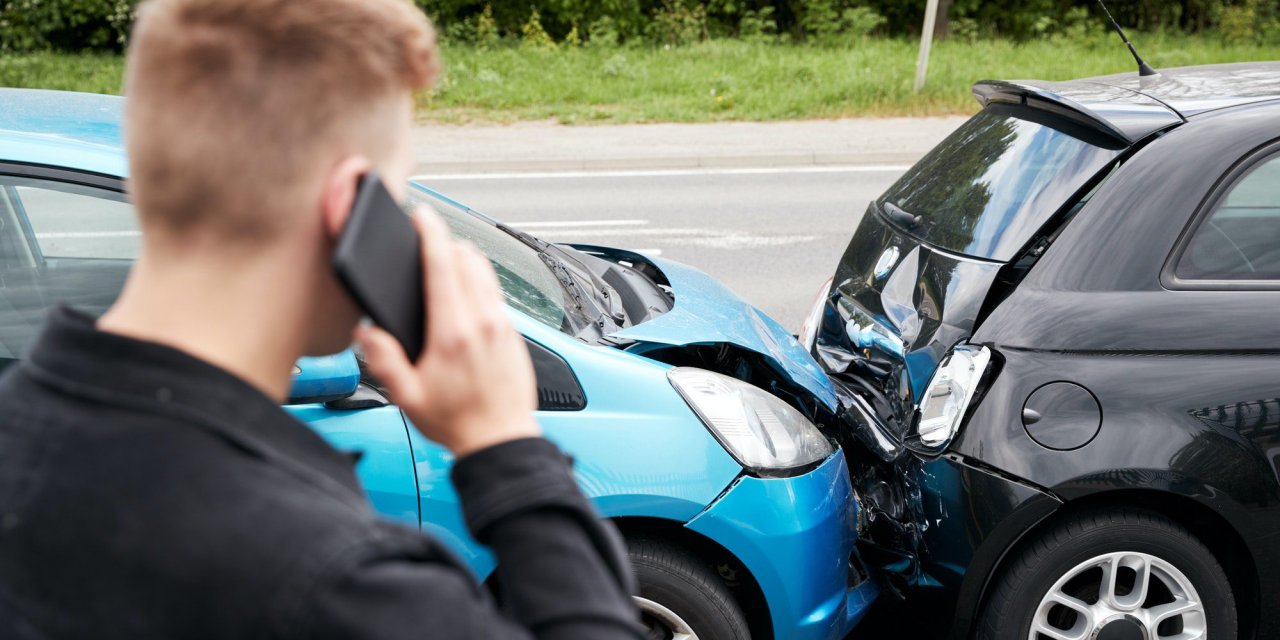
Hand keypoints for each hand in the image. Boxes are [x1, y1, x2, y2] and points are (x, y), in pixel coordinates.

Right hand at [356, 207, 540, 456]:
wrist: (502, 440)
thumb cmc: (457, 422)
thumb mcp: (407, 398)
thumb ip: (384, 362)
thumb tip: (367, 332)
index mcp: (454, 333)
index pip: (444, 267)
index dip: (431, 235)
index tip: (422, 217)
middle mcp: (484, 323)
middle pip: (469, 259)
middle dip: (446, 244)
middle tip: (426, 242)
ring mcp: (503, 326)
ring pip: (487, 272)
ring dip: (465, 260)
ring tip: (444, 262)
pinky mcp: (514, 334)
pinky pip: (496, 294)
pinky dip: (479, 283)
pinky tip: (465, 296)